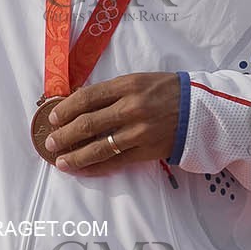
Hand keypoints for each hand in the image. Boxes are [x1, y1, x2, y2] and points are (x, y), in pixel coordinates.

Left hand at [43, 72, 180, 173]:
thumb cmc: (167, 91)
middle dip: (64, 135)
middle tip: (50, 142)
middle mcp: (131, 107)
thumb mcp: (140, 80)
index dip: (66, 108)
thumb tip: (80, 103)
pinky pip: (114, 162)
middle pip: (88, 123)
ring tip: (60, 161)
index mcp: (128, 85)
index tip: (53, 117)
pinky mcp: (146, 151)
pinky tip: (82, 169)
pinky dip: (95, 167)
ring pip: (98, 147)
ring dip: (75, 156)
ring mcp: (139, 131)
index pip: (88, 97)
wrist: (199, 110)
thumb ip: (113, 91)